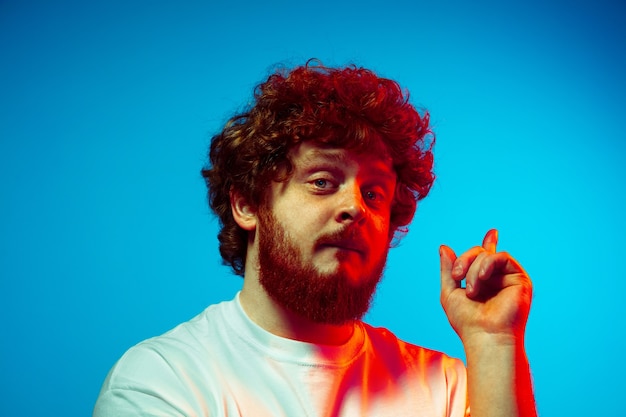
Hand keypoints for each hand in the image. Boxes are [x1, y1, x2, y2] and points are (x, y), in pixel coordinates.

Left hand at [439, 229, 532, 343]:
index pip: (486, 257)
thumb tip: (444, 246)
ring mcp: (509, 278)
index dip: (488, 244)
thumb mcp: (450, 292)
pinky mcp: (519, 279)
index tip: (492, 232)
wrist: (485, 336)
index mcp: (484, 282)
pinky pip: (501, 257)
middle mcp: (498, 279)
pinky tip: (482, 278)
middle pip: (479, 253)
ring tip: (470, 290)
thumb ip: (448, 270)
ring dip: (473, 268)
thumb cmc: (467, 321)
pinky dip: (487, 264)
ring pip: (487, 254)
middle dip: (463, 261)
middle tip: (457, 276)